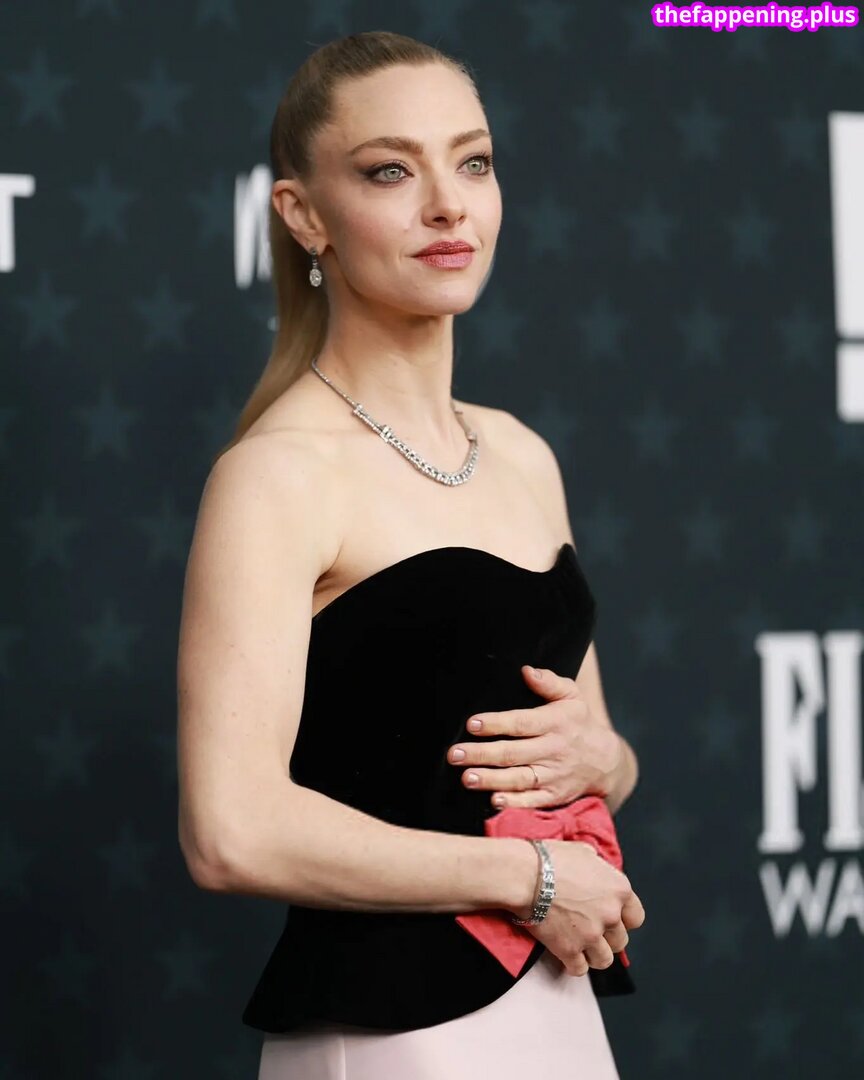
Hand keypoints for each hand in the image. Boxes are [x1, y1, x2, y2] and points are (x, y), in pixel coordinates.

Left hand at [447, 665, 624, 808]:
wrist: (606, 761)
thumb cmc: (579, 722)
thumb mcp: (572, 696)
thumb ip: (549, 682)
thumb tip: (526, 671)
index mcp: (556, 722)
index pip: (522, 723)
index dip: (496, 724)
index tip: (472, 724)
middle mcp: (554, 750)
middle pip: (513, 753)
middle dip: (482, 754)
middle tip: (455, 755)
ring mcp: (554, 775)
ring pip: (519, 779)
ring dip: (491, 780)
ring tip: (467, 778)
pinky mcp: (554, 796)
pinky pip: (533, 801)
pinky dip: (514, 803)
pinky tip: (494, 801)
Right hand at [510, 839, 645, 976]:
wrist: (525, 875)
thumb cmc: (551, 859)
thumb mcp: (582, 851)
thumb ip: (596, 865)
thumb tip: (595, 867)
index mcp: (619, 889)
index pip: (636, 917)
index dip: (624, 920)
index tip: (612, 920)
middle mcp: (610, 914)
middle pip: (620, 941)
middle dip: (606, 937)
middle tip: (589, 929)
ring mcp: (592, 935)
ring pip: (604, 960)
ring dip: (593, 954)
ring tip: (580, 945)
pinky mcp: (570, 950)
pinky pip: (580, 969)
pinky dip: (573, 964)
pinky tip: (566, 953)